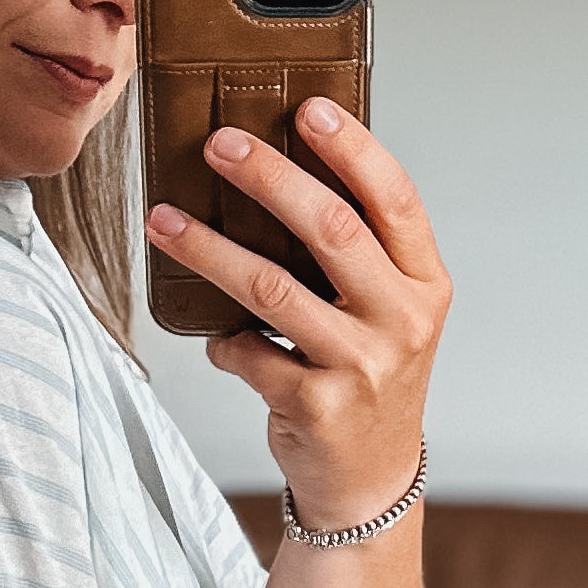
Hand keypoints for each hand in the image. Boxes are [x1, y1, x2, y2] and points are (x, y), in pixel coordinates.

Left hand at [146, 99, 449, 532]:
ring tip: (163, 220)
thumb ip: (356, 254)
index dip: (352, 149)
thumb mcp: (387, 312)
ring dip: (210, 249)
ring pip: (273, 288)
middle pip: (332, 230)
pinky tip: (212, 334)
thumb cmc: (369, 376)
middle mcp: (403, 321)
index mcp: (424, 283)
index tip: (307, 107)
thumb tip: (277, 171)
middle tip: (218, 144)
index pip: (395, 198)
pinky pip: (250, 354)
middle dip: (269, 177)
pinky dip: (222, 340)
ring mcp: (363, 366)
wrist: (369, 480)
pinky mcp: (318, 407)